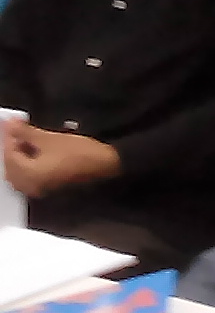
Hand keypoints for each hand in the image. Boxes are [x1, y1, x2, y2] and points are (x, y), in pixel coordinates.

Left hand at [2, 125, 119, 197]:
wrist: (106, 166)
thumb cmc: (80, 153)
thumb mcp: (51, 139)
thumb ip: (26, 132)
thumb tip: (10, 123)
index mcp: (27, 175)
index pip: (9, 155)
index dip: (9, 137)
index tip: (12, 123)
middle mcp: (29, 186)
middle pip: (11, 166)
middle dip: (13, 148)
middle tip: (18, 131)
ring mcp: (38, 189)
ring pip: (20, 173)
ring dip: (20, 157)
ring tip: (27, 141)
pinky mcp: (48, 189)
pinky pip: (29, 178)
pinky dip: (29, 166)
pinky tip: (35, 154)